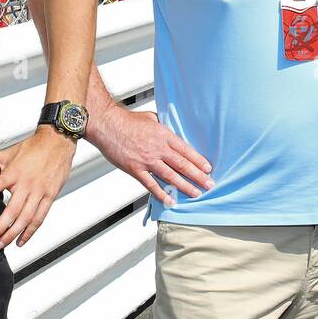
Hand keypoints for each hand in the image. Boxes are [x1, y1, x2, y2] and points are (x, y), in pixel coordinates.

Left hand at [0, 128, 77, 249]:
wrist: (58, 142)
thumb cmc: (35, 147)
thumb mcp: (12, 152)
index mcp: (14, 173)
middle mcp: (27, 184)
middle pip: (10, 212)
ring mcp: (39, 192)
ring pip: (25, 219)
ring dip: (12, 234)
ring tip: (1, 244)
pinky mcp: (50, 196)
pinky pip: (39, 218)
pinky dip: (29, 232)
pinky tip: (21, 240)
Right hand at [90, 107, 212, 205]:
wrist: (108, 124)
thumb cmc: (127, 120)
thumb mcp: (150, 118)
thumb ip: (162, 126)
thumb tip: (170, 131)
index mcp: (163, 134)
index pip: (186, 150)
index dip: (198, 160)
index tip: (208, 168)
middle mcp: (158, 148)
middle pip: (183, 164)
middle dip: (198, 176)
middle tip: (210, 185)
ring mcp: (147, 160)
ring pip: (171, 175)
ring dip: (186, 186)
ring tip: (196, 194)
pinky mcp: (136, 169)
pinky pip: (151, 184)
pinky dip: (162, 193)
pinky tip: (171, 200)